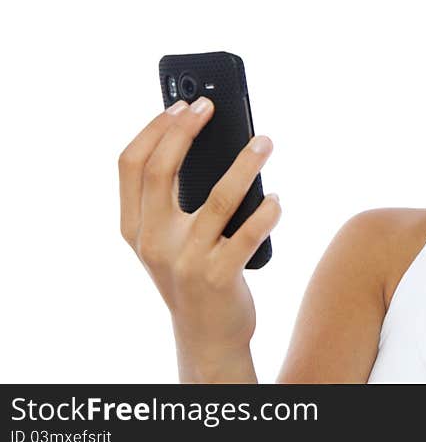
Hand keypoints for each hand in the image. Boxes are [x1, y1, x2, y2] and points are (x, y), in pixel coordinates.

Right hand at [118, 97, 280, 353]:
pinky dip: (268, 211)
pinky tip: (277, 199)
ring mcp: (185, 260)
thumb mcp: (170, 239)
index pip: (131, 164)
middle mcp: (153, 241)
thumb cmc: (194, 274)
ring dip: (245, 164)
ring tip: (265, 142)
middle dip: (187, 130)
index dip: (154, 128)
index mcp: (135, 227)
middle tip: (214, 105)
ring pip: (218, 197)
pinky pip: (249, 234)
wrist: (207, 337)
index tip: (181, 104)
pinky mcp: (219, 277)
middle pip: (162, 170)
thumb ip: (174, 199)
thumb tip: (211, 140)